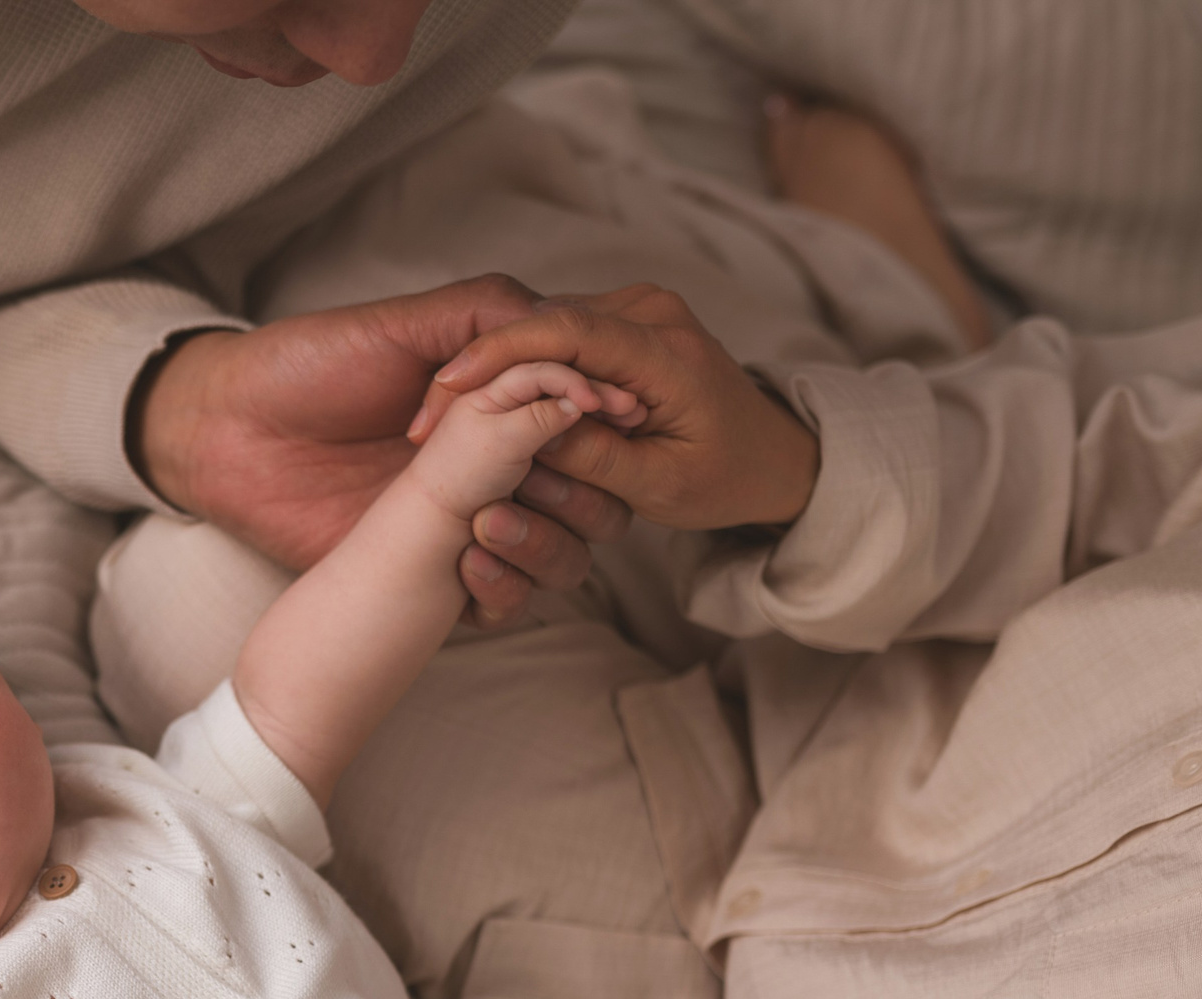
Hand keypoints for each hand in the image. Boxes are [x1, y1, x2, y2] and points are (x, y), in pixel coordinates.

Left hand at [136, 275, 633, 626]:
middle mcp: (500, 468)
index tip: (599, 417)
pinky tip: (466, 564)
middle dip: (584, 490)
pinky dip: (504, 590)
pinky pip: (503, 603)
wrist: (230, 435)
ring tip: (487, 521)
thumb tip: (575, 344)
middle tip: (533, 475)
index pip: (594, 426)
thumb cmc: (309, 366)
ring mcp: (470, 524)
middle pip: (599, 498)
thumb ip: (491, 319)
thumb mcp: (403, 324)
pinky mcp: (434, 577)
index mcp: (504, 405)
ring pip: (566, 556)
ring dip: (547, 544)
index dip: (605, 424)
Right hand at [414, 285, 819, 531]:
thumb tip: (525, 430)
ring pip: (547, 325)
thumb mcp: (659, 486)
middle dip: (486, 364)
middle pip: (548, 323)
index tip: (447, 384)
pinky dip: (524, 364)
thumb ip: (594, 456)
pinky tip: (488, 402)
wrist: (772, 453)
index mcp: (667, 352)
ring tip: (448, 414)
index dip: (502, 353)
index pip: (570, 332)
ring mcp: (639, 309)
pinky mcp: (625, 319)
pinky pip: (560, 333)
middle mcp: (652, 313)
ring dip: (499, 366)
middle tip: (429, 417)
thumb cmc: (724, 476)